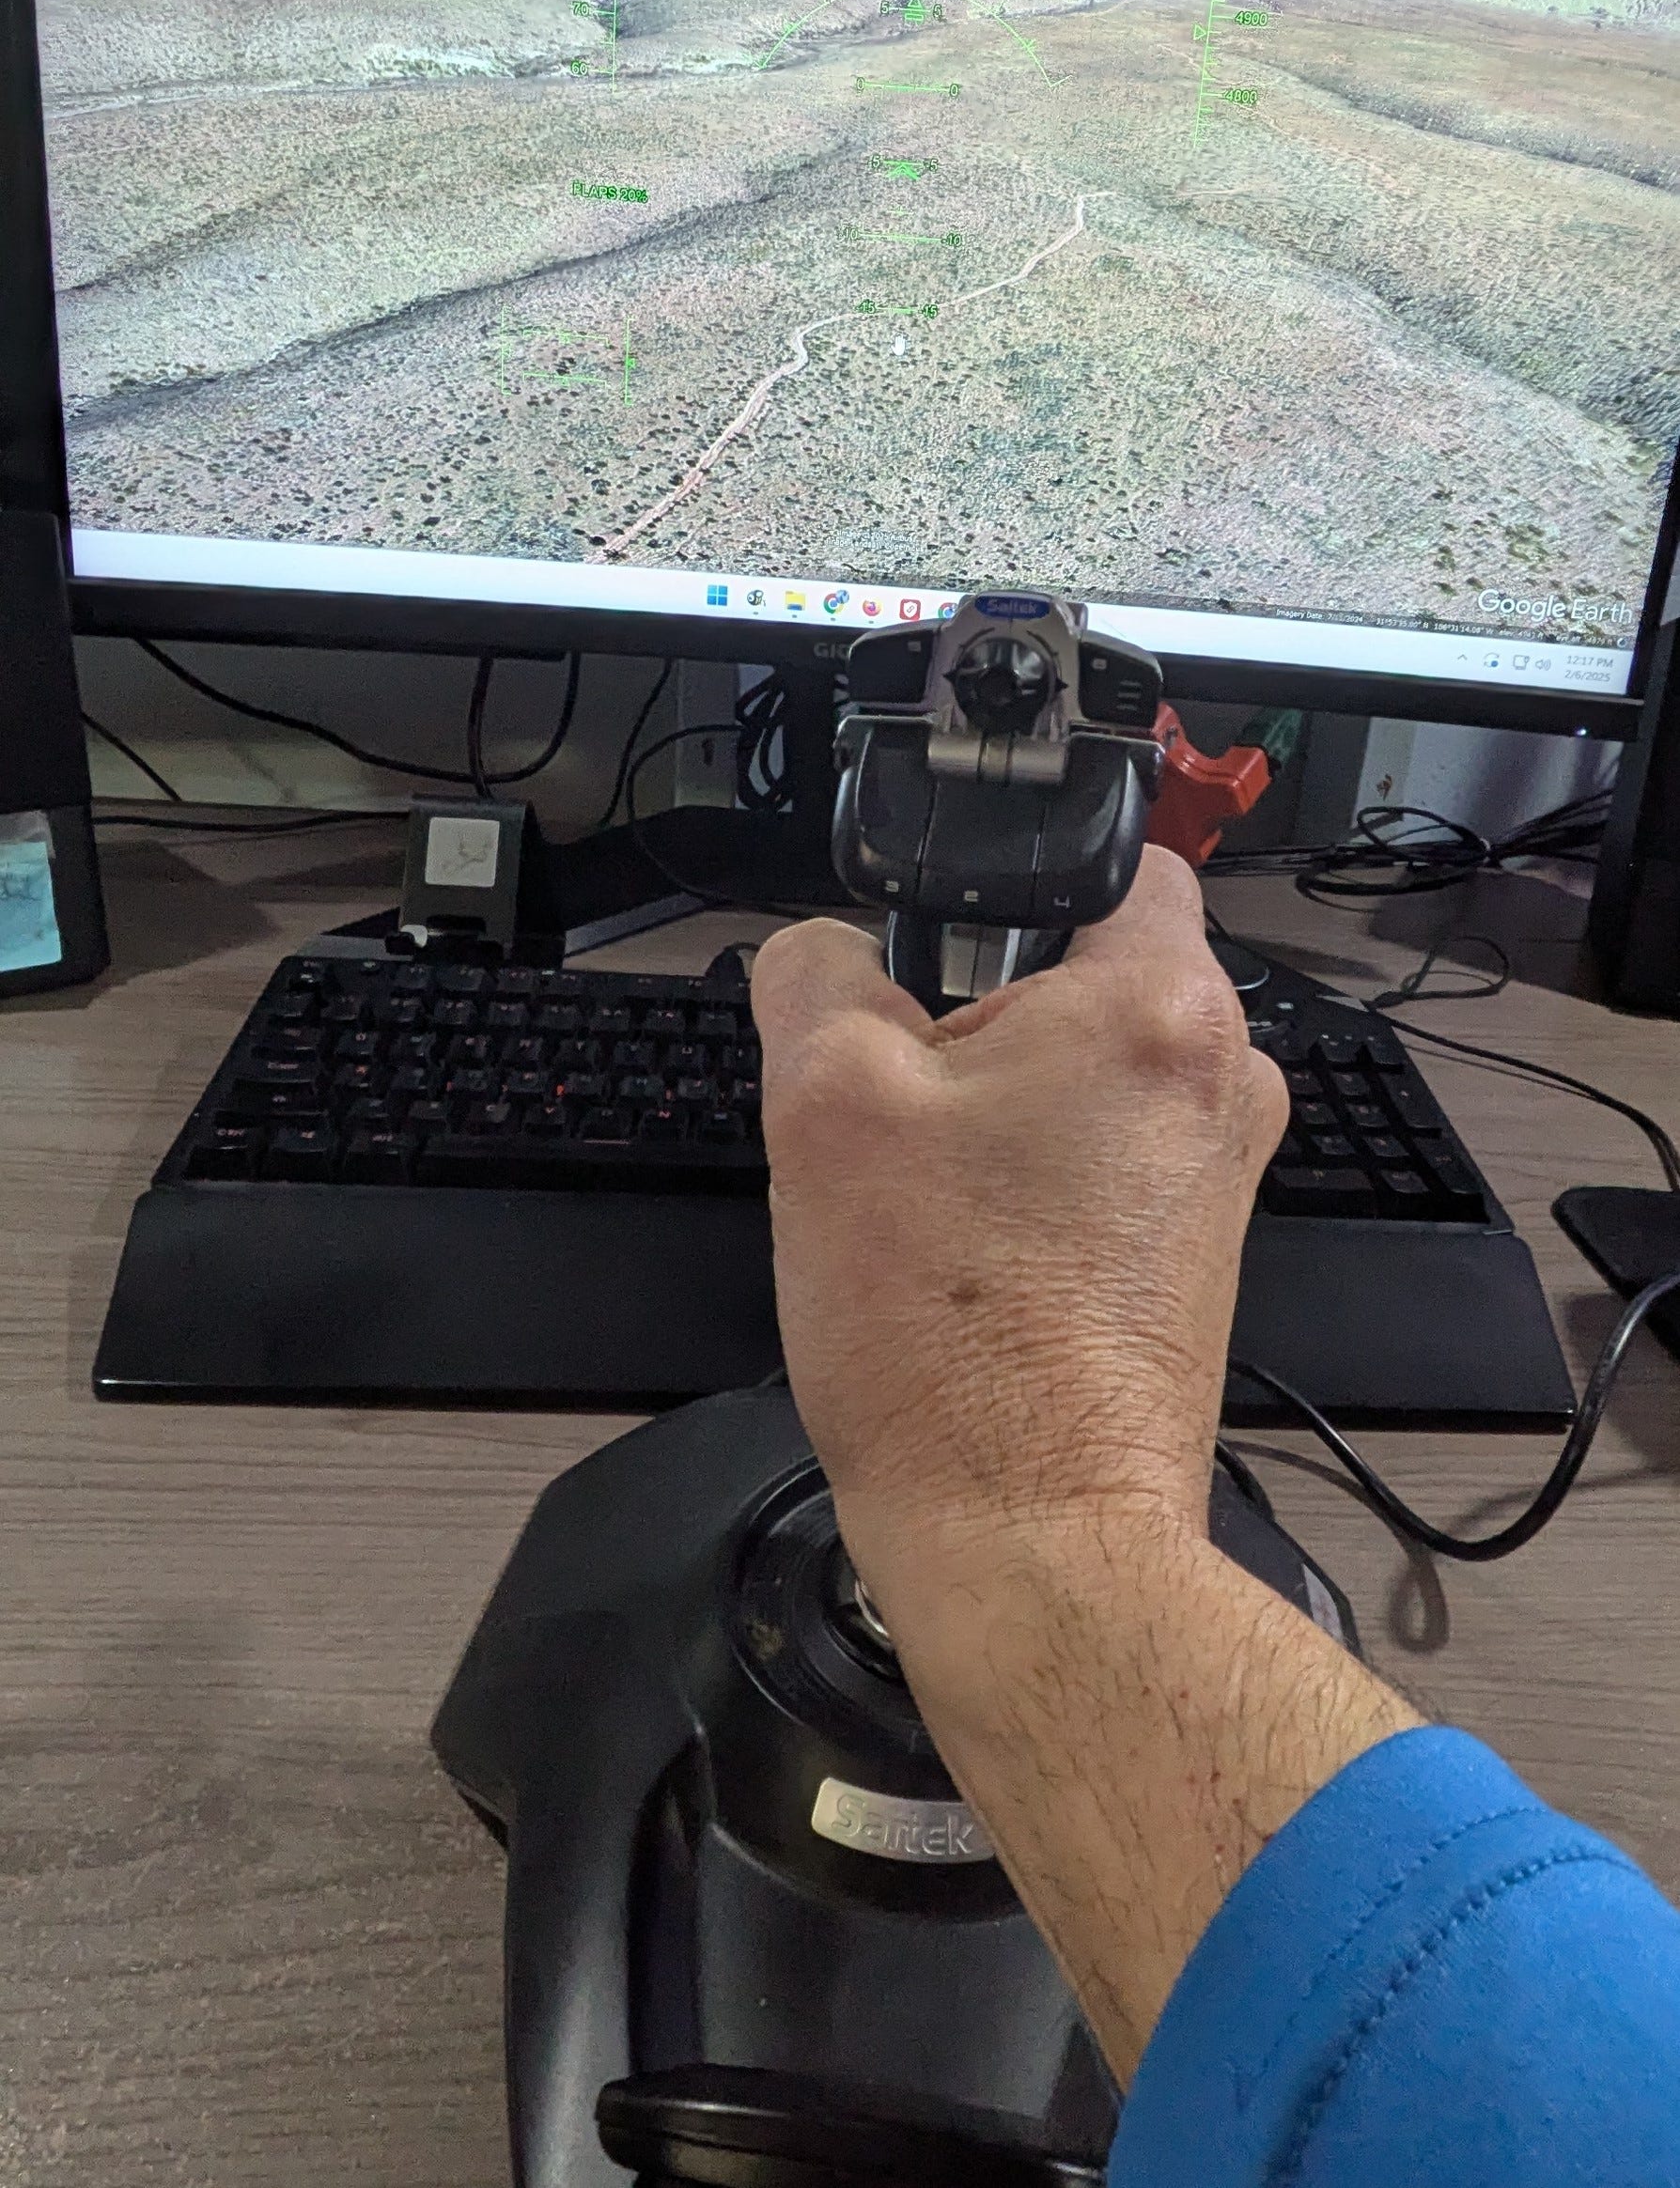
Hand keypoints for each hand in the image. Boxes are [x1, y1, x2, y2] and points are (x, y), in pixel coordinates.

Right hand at [752, 859, 1415, 2082]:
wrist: (1035, 1544)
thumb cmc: (952, 1342)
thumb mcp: (825, 1107)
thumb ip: (816, 977)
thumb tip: (821, 950)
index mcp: (1161, 1008)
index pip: (1115, 856)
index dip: (1007, 874)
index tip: (933, 933)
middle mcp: (1223, 1082)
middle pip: (1082, 974)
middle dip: (979, 1016)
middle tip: (897, 1097)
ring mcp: (1219, 1177)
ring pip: (1083, 1077)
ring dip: (996, 1109)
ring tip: (923, 1195)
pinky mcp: (1194, 1256)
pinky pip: (1099, 1165)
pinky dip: (1029, 1183)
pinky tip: (959, 1253)